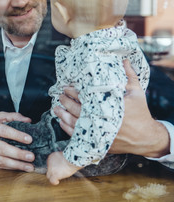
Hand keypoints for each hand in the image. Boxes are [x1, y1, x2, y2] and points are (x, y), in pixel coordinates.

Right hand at [0, 111, 34, 170]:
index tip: (29, 139)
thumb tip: (28, 121)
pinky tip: (20, 167)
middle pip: (2, 148)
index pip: (4, 131)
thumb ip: (13, 117)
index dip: (17, 135)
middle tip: (31, 156)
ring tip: (29, 166)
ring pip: (1, 160)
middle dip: (18, 154)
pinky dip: (11, 167)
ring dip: (17, 164)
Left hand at [46, 151, 80, 184]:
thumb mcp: (62, 155)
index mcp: (51, 156)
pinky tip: (57, 182)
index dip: (55, 167)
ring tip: (58, 178)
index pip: (50, 164)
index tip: (59, 168)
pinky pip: (52, 180)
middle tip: (58, 173)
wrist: (71, 159)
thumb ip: (60, 159)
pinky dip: (54, 182)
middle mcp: (49, 162)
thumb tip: (62, 162)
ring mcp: (51, 169)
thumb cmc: (70, 157)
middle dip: (53, 172)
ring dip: (53, 177)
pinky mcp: (54, 175)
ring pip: (48, 175)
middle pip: (49, 169)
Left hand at [55, 59, 169, 157]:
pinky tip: (62, 122)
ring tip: (55, 108)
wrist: (145, 138)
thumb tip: (124, 60)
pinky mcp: (97, 141)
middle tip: (60, 95)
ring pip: (74, 122)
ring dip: (62, 115)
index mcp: (110, 105)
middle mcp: (102, 119)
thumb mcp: (137, 93)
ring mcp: (98, 131)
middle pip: (76, 108)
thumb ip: (129, 76)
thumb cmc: (140, 113)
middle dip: (65, 101)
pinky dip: (67, 128)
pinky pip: (77, 135)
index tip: (66, 87)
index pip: (85, 96)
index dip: (73, 91)